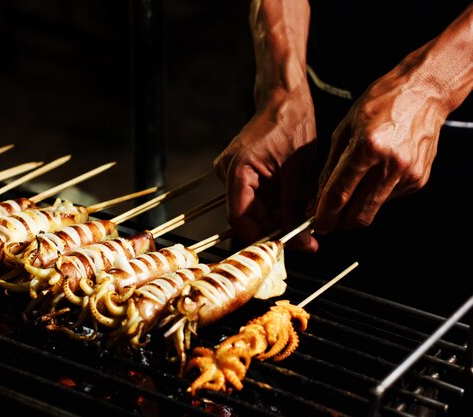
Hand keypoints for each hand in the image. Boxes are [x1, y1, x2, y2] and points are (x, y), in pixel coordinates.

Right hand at [214, 84, 318, 251]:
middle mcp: (228, 173)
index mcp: (237, 171)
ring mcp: (232, 173)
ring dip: (278, 216)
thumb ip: (295, 211)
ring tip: (304, 216)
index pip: (240, 219)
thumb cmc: (291, 125)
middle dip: (276, 228)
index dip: (263, 238)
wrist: (284, 99)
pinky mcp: (241, 172)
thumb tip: (301, 242)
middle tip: (306, 237)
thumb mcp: (299, 173)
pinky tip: (293, 202)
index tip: (287, 248)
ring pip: (254, 209)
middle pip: (248, 216)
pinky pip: (255, 198)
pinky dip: (275, 204)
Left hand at [314, 67, 448, 233]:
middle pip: (359, 215)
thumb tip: (316, 197)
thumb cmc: (380, 103)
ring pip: (374, 210)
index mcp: (368, 147)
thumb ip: (329, 167)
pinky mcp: (419, 179)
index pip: (340, 195)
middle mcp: (391, 164)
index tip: (316, 224)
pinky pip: (389, 199)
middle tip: (328, 218)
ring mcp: (408, 174)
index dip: (324, 215)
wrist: (423, 92)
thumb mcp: (344, 129)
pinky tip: (374, 175)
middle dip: (339, 222)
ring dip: (357, 208)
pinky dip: (375, 195)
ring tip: (350, 191)